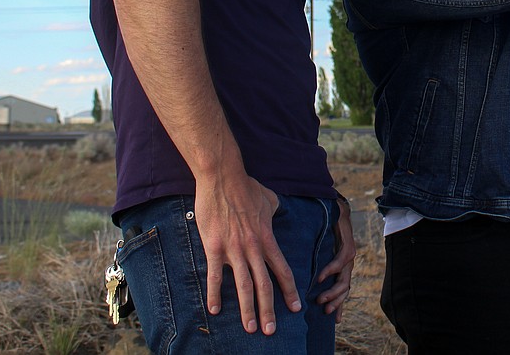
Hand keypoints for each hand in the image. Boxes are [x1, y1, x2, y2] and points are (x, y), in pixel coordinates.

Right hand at [195, 173, 300, 334]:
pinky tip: (215, 310)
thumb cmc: (246, 187)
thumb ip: (275, 211)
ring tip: (250, 328)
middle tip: (271, 331)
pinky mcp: (214, 247)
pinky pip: (215, 276)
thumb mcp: (269, 199)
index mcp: (267, 239)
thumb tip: (278, 211)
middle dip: (269, 311)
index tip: (295, 308)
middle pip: (265, 285)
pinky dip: (215, 295)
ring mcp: (234, 249)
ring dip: (247, 310)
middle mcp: (254, 248)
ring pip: (244, 286)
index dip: (289, 291)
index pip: (282, 270)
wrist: (223, 178)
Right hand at [315, 197, 356, 320]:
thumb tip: (298, 281)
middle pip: (345, 288)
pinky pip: (340, 261)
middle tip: (323, 311)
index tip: (334, 320)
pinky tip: (320, 277)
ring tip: (320, 300)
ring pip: (344, 279)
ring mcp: (349, 255)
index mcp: (341, 267)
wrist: (335, 208)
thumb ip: (314, 267)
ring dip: (333, 291)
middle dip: (335, 302)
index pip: (343, 290)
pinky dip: (330, 270)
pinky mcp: (349, 245)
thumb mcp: (319, 253)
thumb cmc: (325, 230)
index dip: (339, 304)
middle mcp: (347, 263)